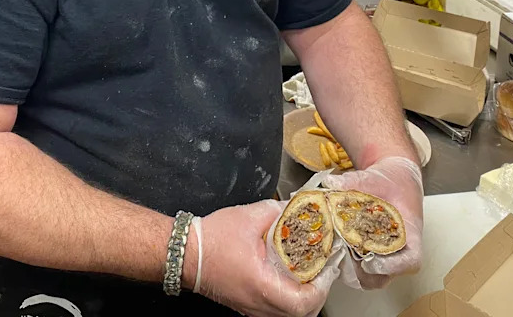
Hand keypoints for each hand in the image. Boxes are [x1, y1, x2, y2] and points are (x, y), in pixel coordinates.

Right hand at [191, 200, 337, 316]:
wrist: (185, 253)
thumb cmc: (212, 239)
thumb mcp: (249, 216)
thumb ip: (278, 211)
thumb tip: (297, 207)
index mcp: (261, 285)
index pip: (302, 302)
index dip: (322, 287)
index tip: (328, 267)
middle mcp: (257, 304)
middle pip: (301, 314)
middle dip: (317, 293)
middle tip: (323, 270)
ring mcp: (251, 308)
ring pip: (288, 314)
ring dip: (303, 296)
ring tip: (310, 272)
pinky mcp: (246, 305)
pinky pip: (275, 310)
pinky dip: (288, 297)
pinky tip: (288, 277)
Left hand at [322, 156, 423, 288]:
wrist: (393, 179)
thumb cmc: (392, 181)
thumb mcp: (374, 178)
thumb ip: (353, 181)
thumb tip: (330, 181)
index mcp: (410, 232)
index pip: (411, 261)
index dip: (393, 266)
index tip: (371, 261)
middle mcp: (399, 250)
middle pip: (387, 276)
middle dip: (363, 272)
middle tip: (344, 257)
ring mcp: (385, 255)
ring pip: (372, 278)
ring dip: (353, 271)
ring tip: (336, 253)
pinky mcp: (370, 255)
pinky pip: (361, 270)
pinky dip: (347, 264)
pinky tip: (333, 249)